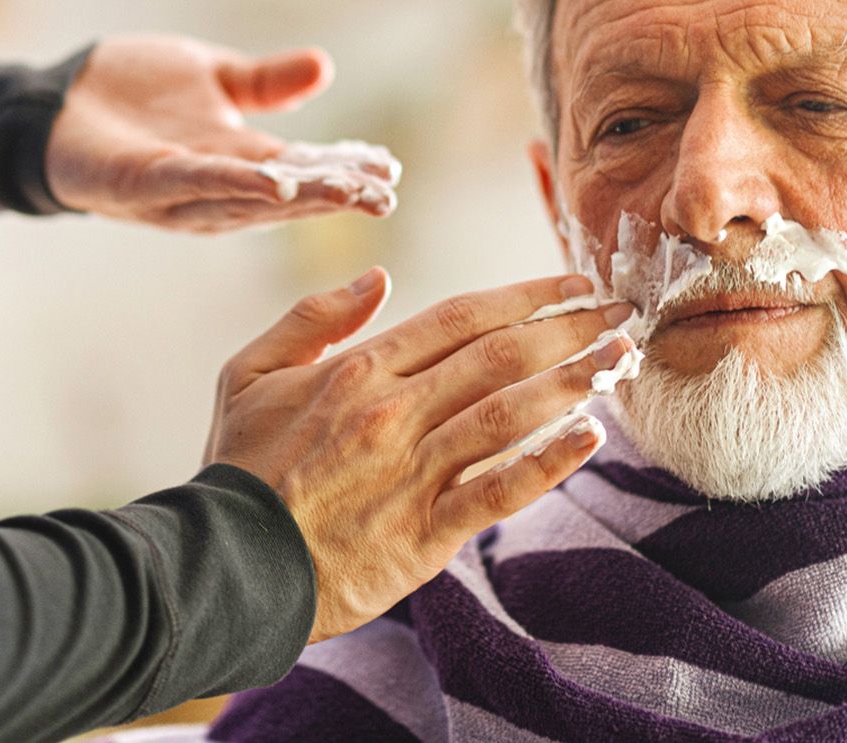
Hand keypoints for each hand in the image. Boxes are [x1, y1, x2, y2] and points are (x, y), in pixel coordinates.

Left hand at [43, 34, 399, 232]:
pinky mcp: (141, 185)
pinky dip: (234, 184)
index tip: (390, 170)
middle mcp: (215, 187)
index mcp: (238, 162)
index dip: (345, 172)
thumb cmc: (130, 94)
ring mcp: (179, 191)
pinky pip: (194, 184)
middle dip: (335, 194)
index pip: (302, 170)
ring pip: (250, 198)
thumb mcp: (210, 77)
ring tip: (347, 193)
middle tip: (385, 192)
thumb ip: (264, 82)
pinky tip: (273, 181)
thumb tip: (324, 67)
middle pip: (286, 194)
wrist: (54, 100)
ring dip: (299, 197)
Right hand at [203, 269, 633, 641]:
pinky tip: (590, 438)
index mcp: (358, 369)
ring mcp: (413, 472)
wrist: (223, 568)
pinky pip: (500, 490)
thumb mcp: (248, 373)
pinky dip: (549, 461)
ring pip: (510, 413)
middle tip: (623, 312)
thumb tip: (376, 278)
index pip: (461, 317)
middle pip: (501, 356)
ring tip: (621, 361)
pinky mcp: (425, 534)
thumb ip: (312, 318)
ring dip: (574, 382)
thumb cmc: (237, 471)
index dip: (525, 295)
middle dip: (570, 329)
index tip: (573, 282)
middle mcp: (394, 412)